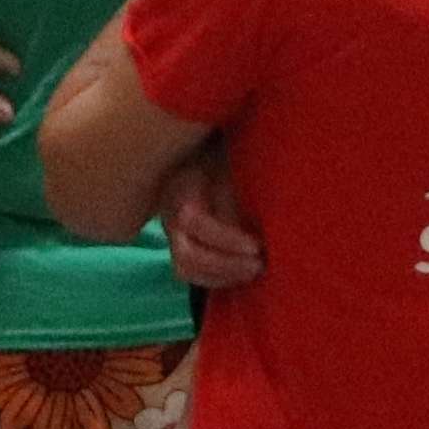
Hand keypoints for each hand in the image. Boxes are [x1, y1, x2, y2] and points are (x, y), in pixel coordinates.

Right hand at [158, 145, 266, 290]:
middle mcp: (169, 213)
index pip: (193, 222)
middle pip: (185, 254)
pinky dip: (216, 278)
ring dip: (222, 276)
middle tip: (259, 264)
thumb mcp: (230, 165)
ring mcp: (171, 231)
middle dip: (225, 265)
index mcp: (180, 188)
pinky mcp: (179, 242)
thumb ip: (236, 194)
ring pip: (184, 268)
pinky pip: (190, 271)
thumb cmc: (222, 154)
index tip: (257, 245)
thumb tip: (256, 229)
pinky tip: (241, 273)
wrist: (201, 149)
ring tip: (253, 270)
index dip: (226, 239)